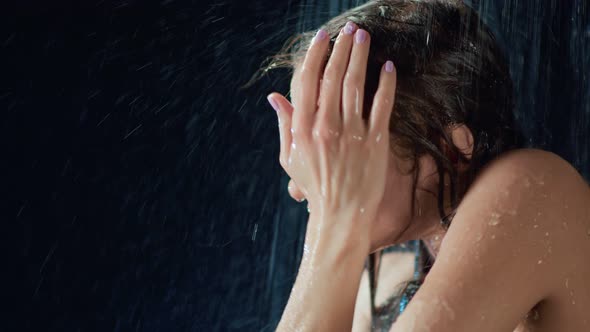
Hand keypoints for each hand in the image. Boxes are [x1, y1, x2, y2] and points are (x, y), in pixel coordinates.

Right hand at [267, 24, 396, 250]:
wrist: (341, 215)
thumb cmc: (313, 186)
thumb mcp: (290, 157)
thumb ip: (284, 124)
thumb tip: (274, 97)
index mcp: (303, 129)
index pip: (307, 81)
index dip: (315, 55)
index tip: (322, 37)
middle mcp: (326, 127)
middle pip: (333, 77)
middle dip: (341, 48)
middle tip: (348, 29)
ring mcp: (352, 134)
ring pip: (356, 85)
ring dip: (360, 56)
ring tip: (364, 36)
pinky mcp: (375, 142)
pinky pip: (382, 105)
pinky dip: (386, 83)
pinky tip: (387, 67)